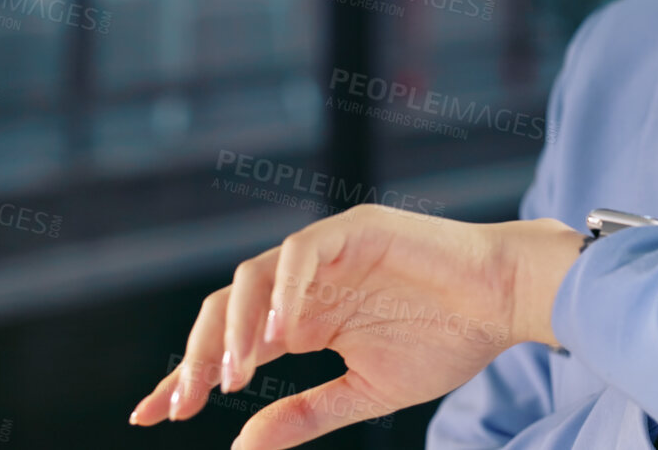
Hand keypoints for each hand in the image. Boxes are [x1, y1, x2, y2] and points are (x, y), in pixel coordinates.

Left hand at [128, 204, 585, 448]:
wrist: (506, 303)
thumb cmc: (447, 340)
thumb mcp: (364, 393)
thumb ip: (303, 414)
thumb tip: (241, 447)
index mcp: (303, 318)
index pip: (230, 343)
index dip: (189, 374)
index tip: (151, 415)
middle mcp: (303, 284)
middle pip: (226, 310)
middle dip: (198, 357)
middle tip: (182, 404)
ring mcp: (326, 253)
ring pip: (251, 278)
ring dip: (236, 329)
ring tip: (236, 376)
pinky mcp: (354, 230)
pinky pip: (302, 253)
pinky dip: (285, 291)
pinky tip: (278, 335)